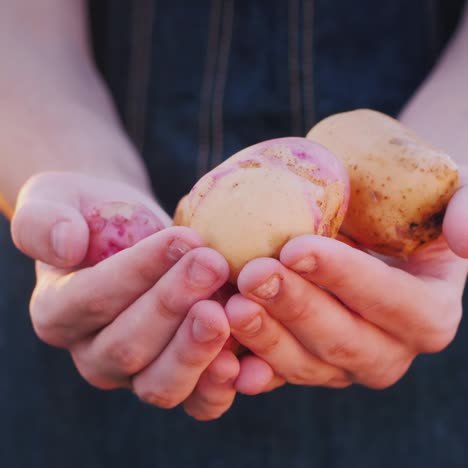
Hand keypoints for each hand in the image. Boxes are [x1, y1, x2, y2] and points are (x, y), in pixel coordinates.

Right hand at [11, 172, 238, 419]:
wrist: (129, 231)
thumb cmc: (95, 213)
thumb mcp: (56, 200)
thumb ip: (43, 220)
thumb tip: (66, 246)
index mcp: (57, 312)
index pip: (91, 300)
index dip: (137, 272)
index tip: (182, 239)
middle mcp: (93, 353)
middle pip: (128, 347)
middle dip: (173, 305)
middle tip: (213, 265)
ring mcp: (137, 372)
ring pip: (161, 384)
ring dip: (196, 350)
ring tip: (226, 311)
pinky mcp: (178, 376)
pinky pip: (196, 401)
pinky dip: (219, 387)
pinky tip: (245, 359)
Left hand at [225, 172, 467, 393]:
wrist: (370, 231)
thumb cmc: (407, 211)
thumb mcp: (452, 198)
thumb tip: (465, 239)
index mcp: (427, 313)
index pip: (393, 303)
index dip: (346, 279)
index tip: (297, 248)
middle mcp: (388, 349)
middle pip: (343, 341)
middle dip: (297, 308)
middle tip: (254, 273)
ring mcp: (342, 364)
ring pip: (306, 364)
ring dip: (266, 338)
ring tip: (231, 303)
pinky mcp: (305, 363)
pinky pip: (276, 375)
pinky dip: (249, 368)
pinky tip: (223, 356)